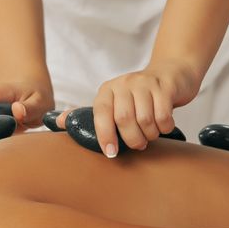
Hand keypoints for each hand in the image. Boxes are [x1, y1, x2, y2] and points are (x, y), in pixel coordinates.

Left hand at [58, 61, 199, 156]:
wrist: (170, 74)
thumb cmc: (137, 96)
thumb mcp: (111, 102)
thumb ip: (87, 115)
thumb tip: (57, 122)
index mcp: (107, 91)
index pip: (100, 114)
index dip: (104, 136)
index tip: (110, 153)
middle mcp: (124, 84)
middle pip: (124, 119)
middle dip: (132, 139)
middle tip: (138, 145)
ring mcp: (145, 83)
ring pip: (145, 120)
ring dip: (150, 134)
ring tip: (151, 134)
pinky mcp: (165, 86)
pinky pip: (163, 116)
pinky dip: (164, 127)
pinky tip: (164, 125)